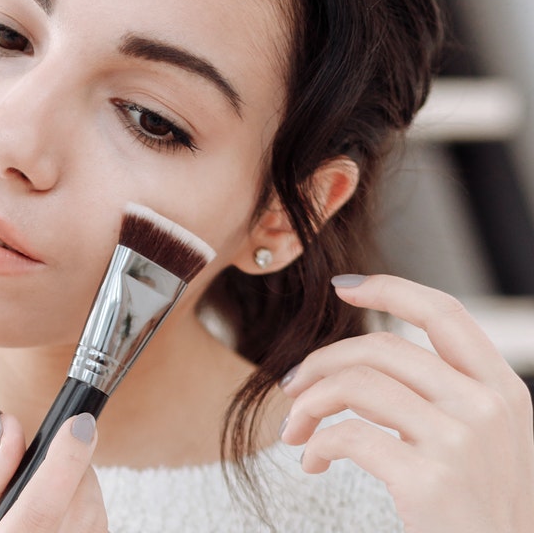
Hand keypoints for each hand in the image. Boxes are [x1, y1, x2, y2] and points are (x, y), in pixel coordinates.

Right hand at [0, 412, 107, 532]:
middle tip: (35, 466)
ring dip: (78, 490)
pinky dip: (84, 512)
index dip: (65, 460)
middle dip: (69, 467)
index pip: (41, 507)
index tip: (78, 422)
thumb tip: (9, 428)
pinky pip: (97, 528)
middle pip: (77, 506)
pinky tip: (55, 516)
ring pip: (94, 515)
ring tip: (39, 498)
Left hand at [279, 274, 533, 531]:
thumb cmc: (480, 514)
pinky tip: (313, 462)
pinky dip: (316, 444)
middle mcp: (488, 408)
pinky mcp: (429, 480)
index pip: (445, 313)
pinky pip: (347, 436)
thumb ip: (448, 396)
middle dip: (321, 361)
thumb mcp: (488, 442)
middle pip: (382, 347)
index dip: (390, 289)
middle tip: (291, 387)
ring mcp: (461, 443)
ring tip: (294, 430)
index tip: (343, 286)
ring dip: (308, 403)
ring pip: (356, 384)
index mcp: (504, 391)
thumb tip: (362, 360)